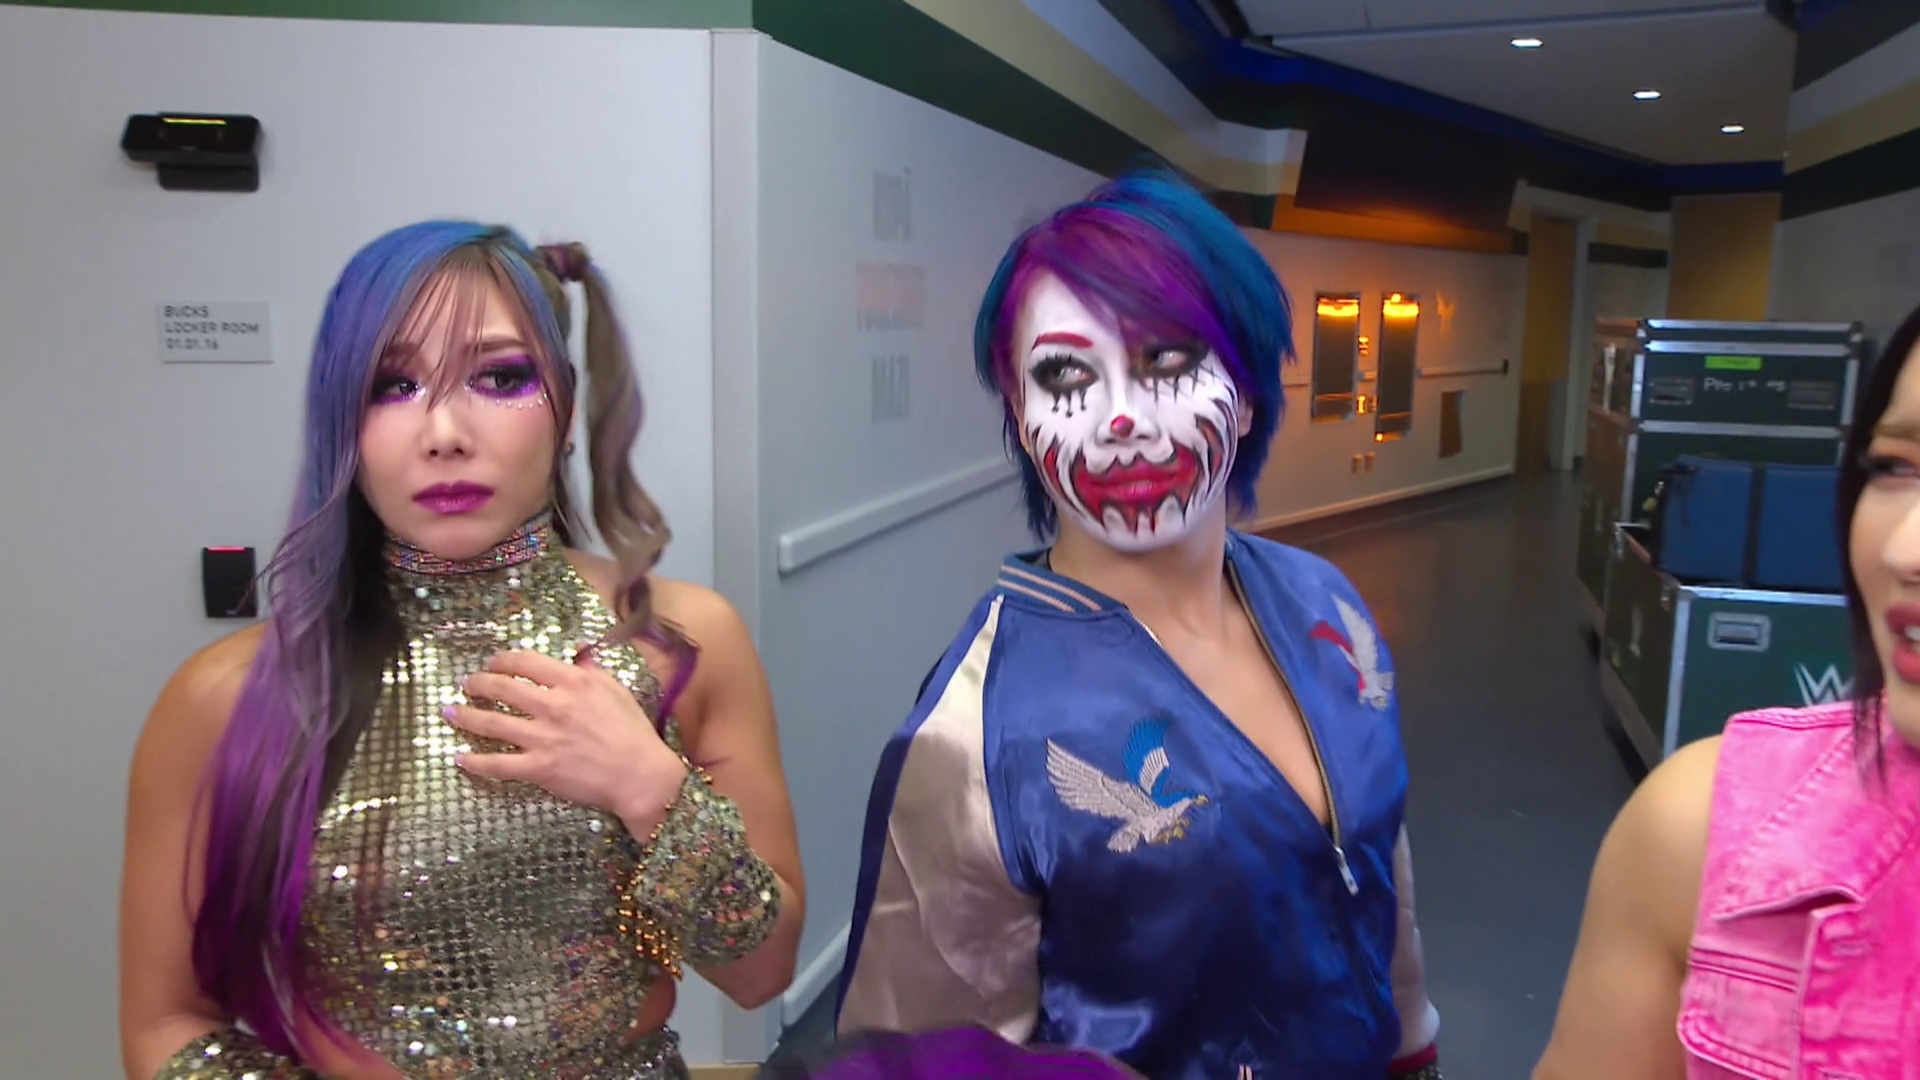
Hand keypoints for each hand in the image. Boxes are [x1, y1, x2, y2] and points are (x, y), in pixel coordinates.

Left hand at [446, 649, 686, 823]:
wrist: (640, 776)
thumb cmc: (633, 733)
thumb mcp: (616, 690)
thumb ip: (592, 669)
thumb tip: (577, 651)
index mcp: (573, 682)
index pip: (526, 661)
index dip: (503, 660)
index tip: (493, 663)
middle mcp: (553, 706)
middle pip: (502, 688)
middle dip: (478, 683)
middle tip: (467, 684)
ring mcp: (542, 738)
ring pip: (492, 723)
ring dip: (465, 716)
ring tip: (450, 713)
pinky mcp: (538, 768)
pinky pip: (498, 764)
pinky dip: (475, 762)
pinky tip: (460, 758)